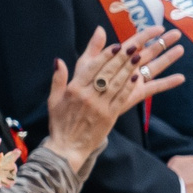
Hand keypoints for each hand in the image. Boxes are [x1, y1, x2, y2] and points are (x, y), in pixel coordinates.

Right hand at [43, 28, 182, 156]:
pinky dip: (129, 87)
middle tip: (133, 46)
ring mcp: (100, 106)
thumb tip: (59, 61)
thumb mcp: (54, 99)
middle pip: (107, 72)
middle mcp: (88, 96)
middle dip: (121, 58)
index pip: (93, 68)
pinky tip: (136, 77)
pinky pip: (121, 98)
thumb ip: (58, 79)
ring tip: (138, 57)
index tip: (116, 45)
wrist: (67, 147)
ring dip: (128, 69)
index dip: (106, 55)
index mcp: (74, 89)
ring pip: (117, 83)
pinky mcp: (109, 116)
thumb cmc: (59, 122)